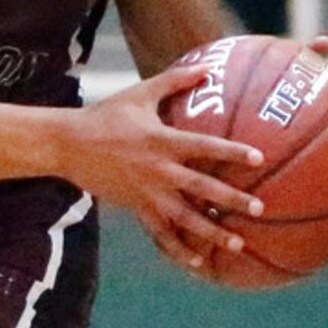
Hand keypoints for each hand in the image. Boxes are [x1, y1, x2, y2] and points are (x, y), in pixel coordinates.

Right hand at [60, 62, 266, 274]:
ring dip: (211, 231)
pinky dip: (177, 248)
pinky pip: (159, 232)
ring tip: (236, 242)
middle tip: (259, 209)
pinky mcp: (135, 207)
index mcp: (163, 140)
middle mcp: (159, 169)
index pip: (204, 146)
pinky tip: (195, 261)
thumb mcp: (140, 93)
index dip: (232, 151)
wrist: (68, 144)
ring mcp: (147, 192)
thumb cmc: (106, 115)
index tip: (258, 158)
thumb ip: (175, 80)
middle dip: (232, 200)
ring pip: (185, 217)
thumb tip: (208, 67)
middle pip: (202, 188)